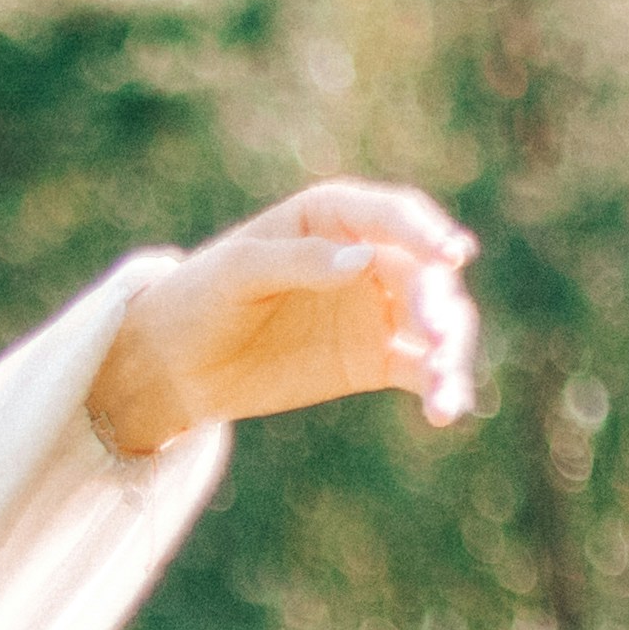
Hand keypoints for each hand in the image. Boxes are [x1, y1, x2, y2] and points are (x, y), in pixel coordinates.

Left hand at [86, 182, 483, 457]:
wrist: (175, 366)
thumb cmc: (199, 300)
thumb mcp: (236, 273)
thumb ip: (298, 263)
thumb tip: (364, 260)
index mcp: (335, 217)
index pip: (395, 217)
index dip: (428, 234)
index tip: (453, 257)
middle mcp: (369, 256)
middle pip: (425, 274)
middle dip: (437, 304)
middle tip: (434, 336)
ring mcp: (378, 309)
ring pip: (436, 323)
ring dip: (451, 352)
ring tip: (446, 391)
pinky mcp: (376, 359)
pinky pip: (421, 369)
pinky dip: (440, 387)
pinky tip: (445, 413)